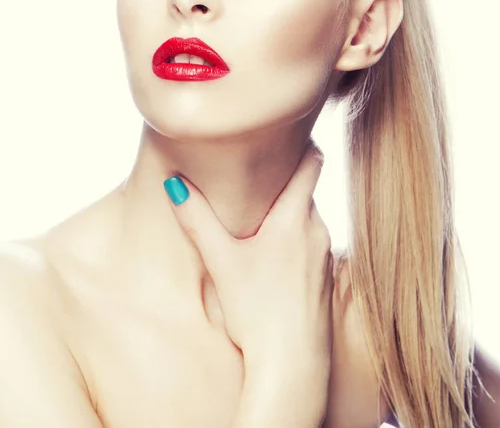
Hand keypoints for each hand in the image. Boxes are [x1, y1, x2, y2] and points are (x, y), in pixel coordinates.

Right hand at [163, 141, 333, 368]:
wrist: (292, 363)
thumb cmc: (258, 313)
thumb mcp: (222, 262)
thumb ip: (197, 220)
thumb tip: (174, 184)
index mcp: (294, 219)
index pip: (312, 162)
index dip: (302, 144)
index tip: (284, 136)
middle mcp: (317, 231)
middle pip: (304, 191)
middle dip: (282, 184)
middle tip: (254, 180)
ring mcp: (325, 255)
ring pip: (307, 219)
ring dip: (286, 216)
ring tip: (257, 226)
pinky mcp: (325, 277)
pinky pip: (311, 244)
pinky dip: (294, 240)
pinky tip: (272, 262)